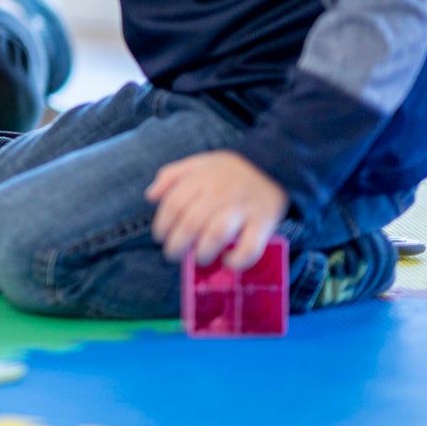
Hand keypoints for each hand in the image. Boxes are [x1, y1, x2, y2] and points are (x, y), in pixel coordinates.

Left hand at [146, 151, 288, 268]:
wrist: (276, 165)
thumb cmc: (229, 170)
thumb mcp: (198, 163)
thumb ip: (171, 176)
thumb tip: (150, 196)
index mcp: (202, 177)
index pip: (174, 204)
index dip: (162, 224)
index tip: (160, 237)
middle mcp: (221, 192)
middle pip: (192, 222)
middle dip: (177, 245)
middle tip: (173, 255)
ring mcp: (243, 208)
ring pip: (217, 233)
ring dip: (203, 252)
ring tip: (200, 259)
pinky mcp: (264, 222)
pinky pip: (251, 247)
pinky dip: (238, 259)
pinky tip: (229, 262)